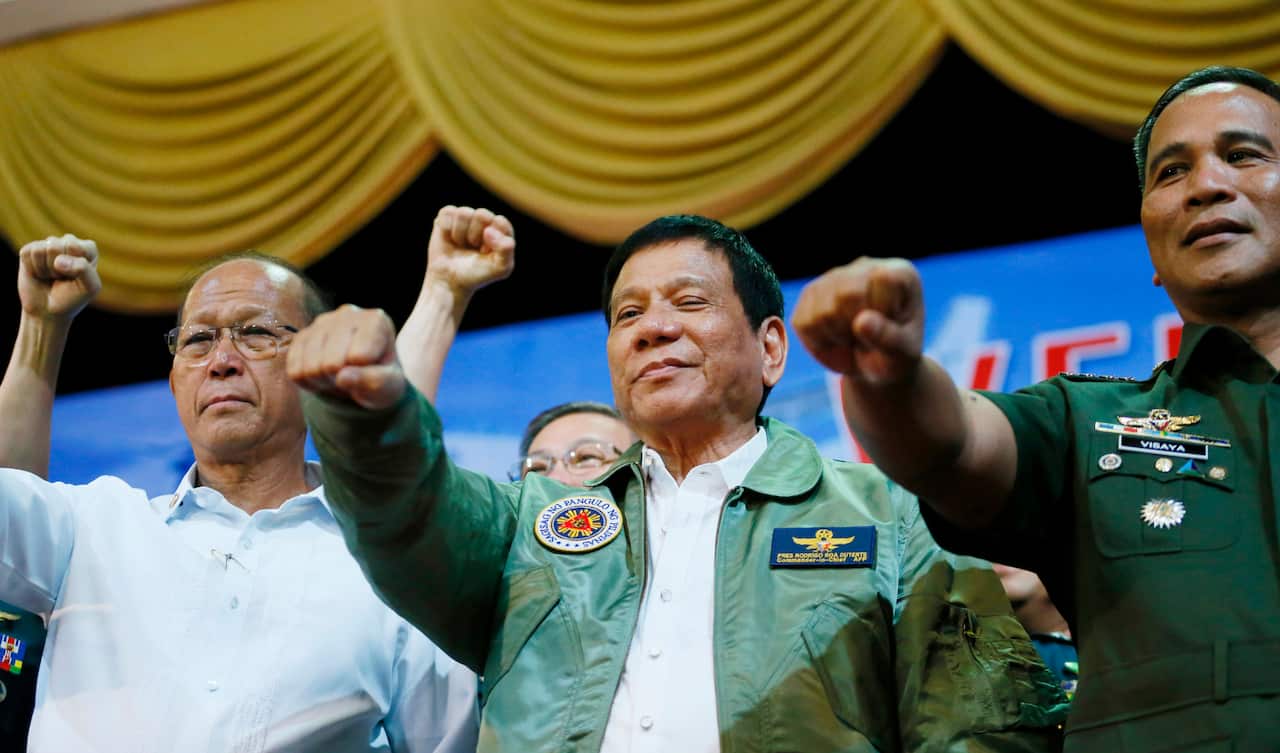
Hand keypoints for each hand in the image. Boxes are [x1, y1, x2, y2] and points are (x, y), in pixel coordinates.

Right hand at [17, 235, 101, 321]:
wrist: (48, 311)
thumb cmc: (72, 297)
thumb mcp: (90, 288)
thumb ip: (84, 269)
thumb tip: (58, 260)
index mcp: (87, 249)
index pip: (77, 246)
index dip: (74, 265)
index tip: (77, 277)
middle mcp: (68, 242)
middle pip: (57, 245)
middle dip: (59, 267)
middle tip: (61, 278)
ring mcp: (48, 245)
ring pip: (42, 249)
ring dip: (46, 269)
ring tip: (51, 276)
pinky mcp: (29, 251)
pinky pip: (28, 253)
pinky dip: (33, 268)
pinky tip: (39, 274)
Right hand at [287, 305, 405, 409]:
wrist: (363, 374)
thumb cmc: (382, 378)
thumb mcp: (389, 385)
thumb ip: (374, 381)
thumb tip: (342, 376)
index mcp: (376, 320)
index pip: (358, 357)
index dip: (362, 374)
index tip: (371, 370)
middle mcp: (347, 314)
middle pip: (330, 363)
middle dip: (340, 379)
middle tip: (352, 376)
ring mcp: (321, 322)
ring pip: (309, 367)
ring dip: (323, 381)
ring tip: (339, 374)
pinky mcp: (302, 335)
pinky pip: (294, 369)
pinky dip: (307, 381)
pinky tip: (323, 374)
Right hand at [424, 205, 514, 296]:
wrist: (450, 281)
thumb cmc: (478, 274)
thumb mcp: (500, 268)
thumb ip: (506, 249)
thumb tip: (488, 230)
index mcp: (501, 229)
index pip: (500, 222)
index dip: (491, 239)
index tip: (486, 253)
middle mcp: (485, 220)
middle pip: (482, 214)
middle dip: (475, 235)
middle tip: (472, 248)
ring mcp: (467, 217)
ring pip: (463, 213)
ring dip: (460, 234)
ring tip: (461, 244)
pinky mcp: (448, 216)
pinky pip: (448, 212)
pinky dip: (447, 228)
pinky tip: (450, 238)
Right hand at [791, 257, 924, 384]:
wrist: (873, 365)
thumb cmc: (894, 356)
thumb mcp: (902, 354)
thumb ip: (888, 337)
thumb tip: (861, 321)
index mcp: (899, 273)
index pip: (881, 278)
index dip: (881, 311)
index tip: (890, 328)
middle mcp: (865, 267)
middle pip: (845, 294)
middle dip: (854, 328)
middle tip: (867, 339)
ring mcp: (833, 278)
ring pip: (821, 310)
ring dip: (837, 336)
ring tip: (853, 338)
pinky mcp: (809, 295)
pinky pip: (804, 323)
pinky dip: (819, 341)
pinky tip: (836, 338)